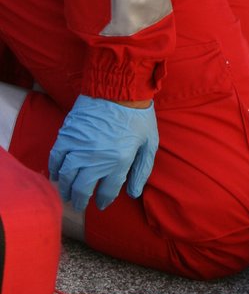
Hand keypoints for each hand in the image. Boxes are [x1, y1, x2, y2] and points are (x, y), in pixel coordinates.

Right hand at [49, 94, 158, 211]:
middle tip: (80, 205)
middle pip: (82, 189)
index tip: (102, 204)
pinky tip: (57, 176)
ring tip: (67, 195)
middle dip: (80, 200)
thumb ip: (142, 170)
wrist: (119, 88)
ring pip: (67, 177)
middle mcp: (97, 158)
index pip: (107, 191)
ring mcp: (79, 147)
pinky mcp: (67, 135)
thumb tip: (133, 193)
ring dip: (66, 189)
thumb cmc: (138, 115)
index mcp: (119, 161)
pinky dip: (54, 170)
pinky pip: (55, 158)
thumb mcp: (150, 143)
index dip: (104, 201)